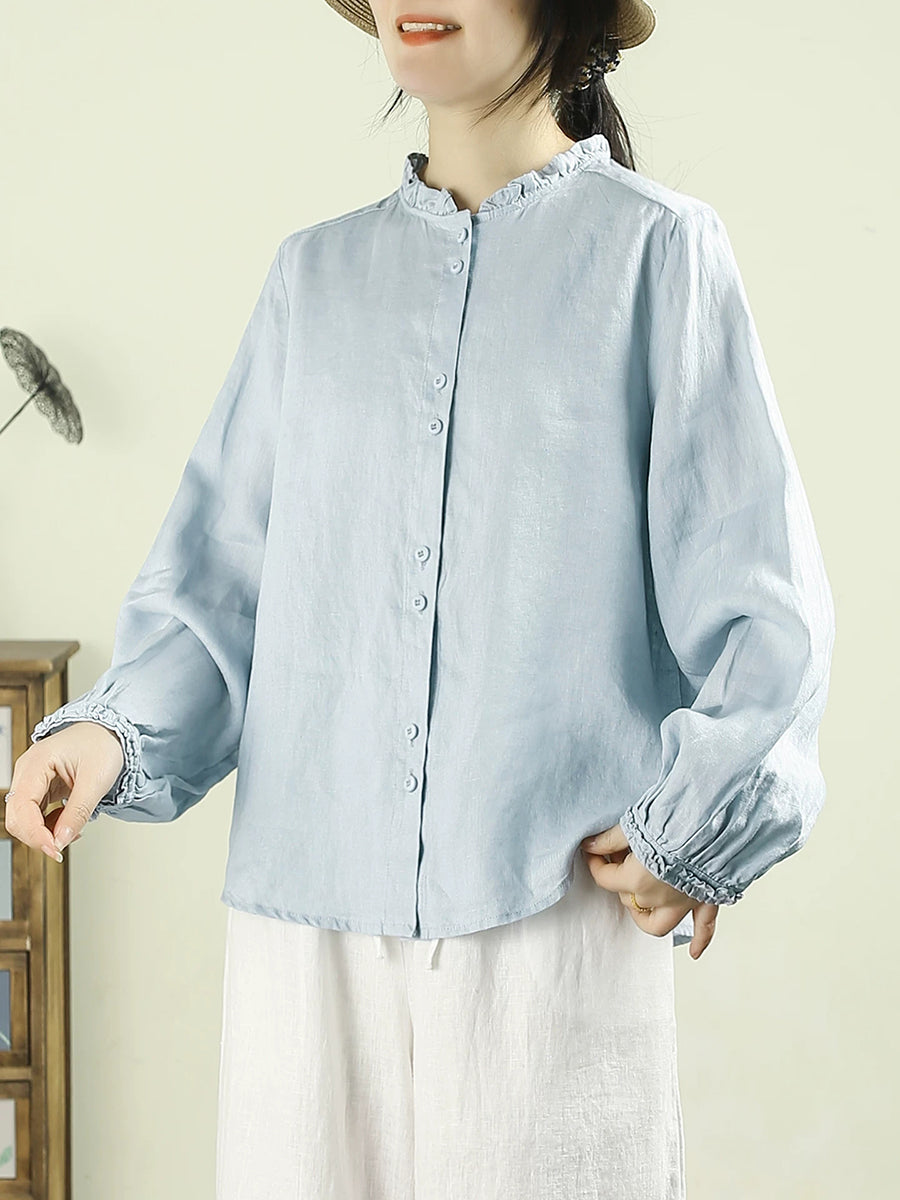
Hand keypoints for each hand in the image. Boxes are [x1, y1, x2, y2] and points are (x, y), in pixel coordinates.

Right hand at [4, 722, 125, 861]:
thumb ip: (78, 812)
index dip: (35, 834)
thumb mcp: (96, 780)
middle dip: (38, 836)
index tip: (54, 850)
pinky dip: (49, 826)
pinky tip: (67, 823)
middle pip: (17, 817)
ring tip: (72, 831)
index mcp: (36, 762)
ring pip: (23, 819)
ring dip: (45, 833)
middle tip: (64, 846)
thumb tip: (61, 841)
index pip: (22, 807)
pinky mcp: (38, 788)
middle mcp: (27, 771)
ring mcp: (30, 780)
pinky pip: (34, 815)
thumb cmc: (102, 745)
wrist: (108, 733)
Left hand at [580, 824, 718, 959]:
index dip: (595, 862)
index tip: (594, 851)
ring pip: (658, 923)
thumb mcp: (635, 824)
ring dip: (646, 914)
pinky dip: (700, 940)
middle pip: (628, 898)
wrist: (716, 823)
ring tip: (639, 901)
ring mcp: (683, 903)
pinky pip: (704, 928)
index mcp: (637, 880)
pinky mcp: (707, 901)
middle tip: (620, 856)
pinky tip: (694, 952)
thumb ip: (610, 839)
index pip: (605, 878)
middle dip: (620, 878)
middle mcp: (658, 898)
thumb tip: (592, 844)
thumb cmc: (677, 820)